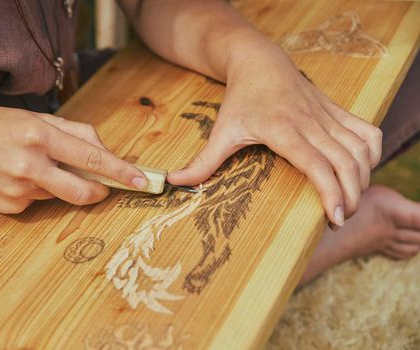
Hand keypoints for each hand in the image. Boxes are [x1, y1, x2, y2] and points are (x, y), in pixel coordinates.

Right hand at [0, 106, 146, 212]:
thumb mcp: (34, 117)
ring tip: (34, 165)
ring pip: (60, 194)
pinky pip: (39, 201)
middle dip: (99, 192)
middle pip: (82, 192)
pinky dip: (39, 190)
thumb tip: (104, 150)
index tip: (141, 181)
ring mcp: (18, 191)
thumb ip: (74, 132)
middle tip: (102, 186)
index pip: (91, 158)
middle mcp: (29, 166)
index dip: (120, 171)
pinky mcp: (9, 207)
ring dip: (60, 183)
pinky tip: (17, 177)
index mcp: (38, 137)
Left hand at [168, 41, 381, 226]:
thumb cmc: (240, 99)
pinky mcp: (336, 110)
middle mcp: (310, 122)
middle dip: (351, 194)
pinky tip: (363, 169)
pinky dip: (372, 153)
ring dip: (363, 177)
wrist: (259, 62)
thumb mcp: (221, 130)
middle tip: (341, 218)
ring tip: (351, 200)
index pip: (316, 163)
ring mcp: (327, 115)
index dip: (331, 192)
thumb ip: (203, 161)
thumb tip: (174, 182)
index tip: (334, 217)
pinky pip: (367, 131)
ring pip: (361, 148)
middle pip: (345, 161)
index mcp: (283, 130)